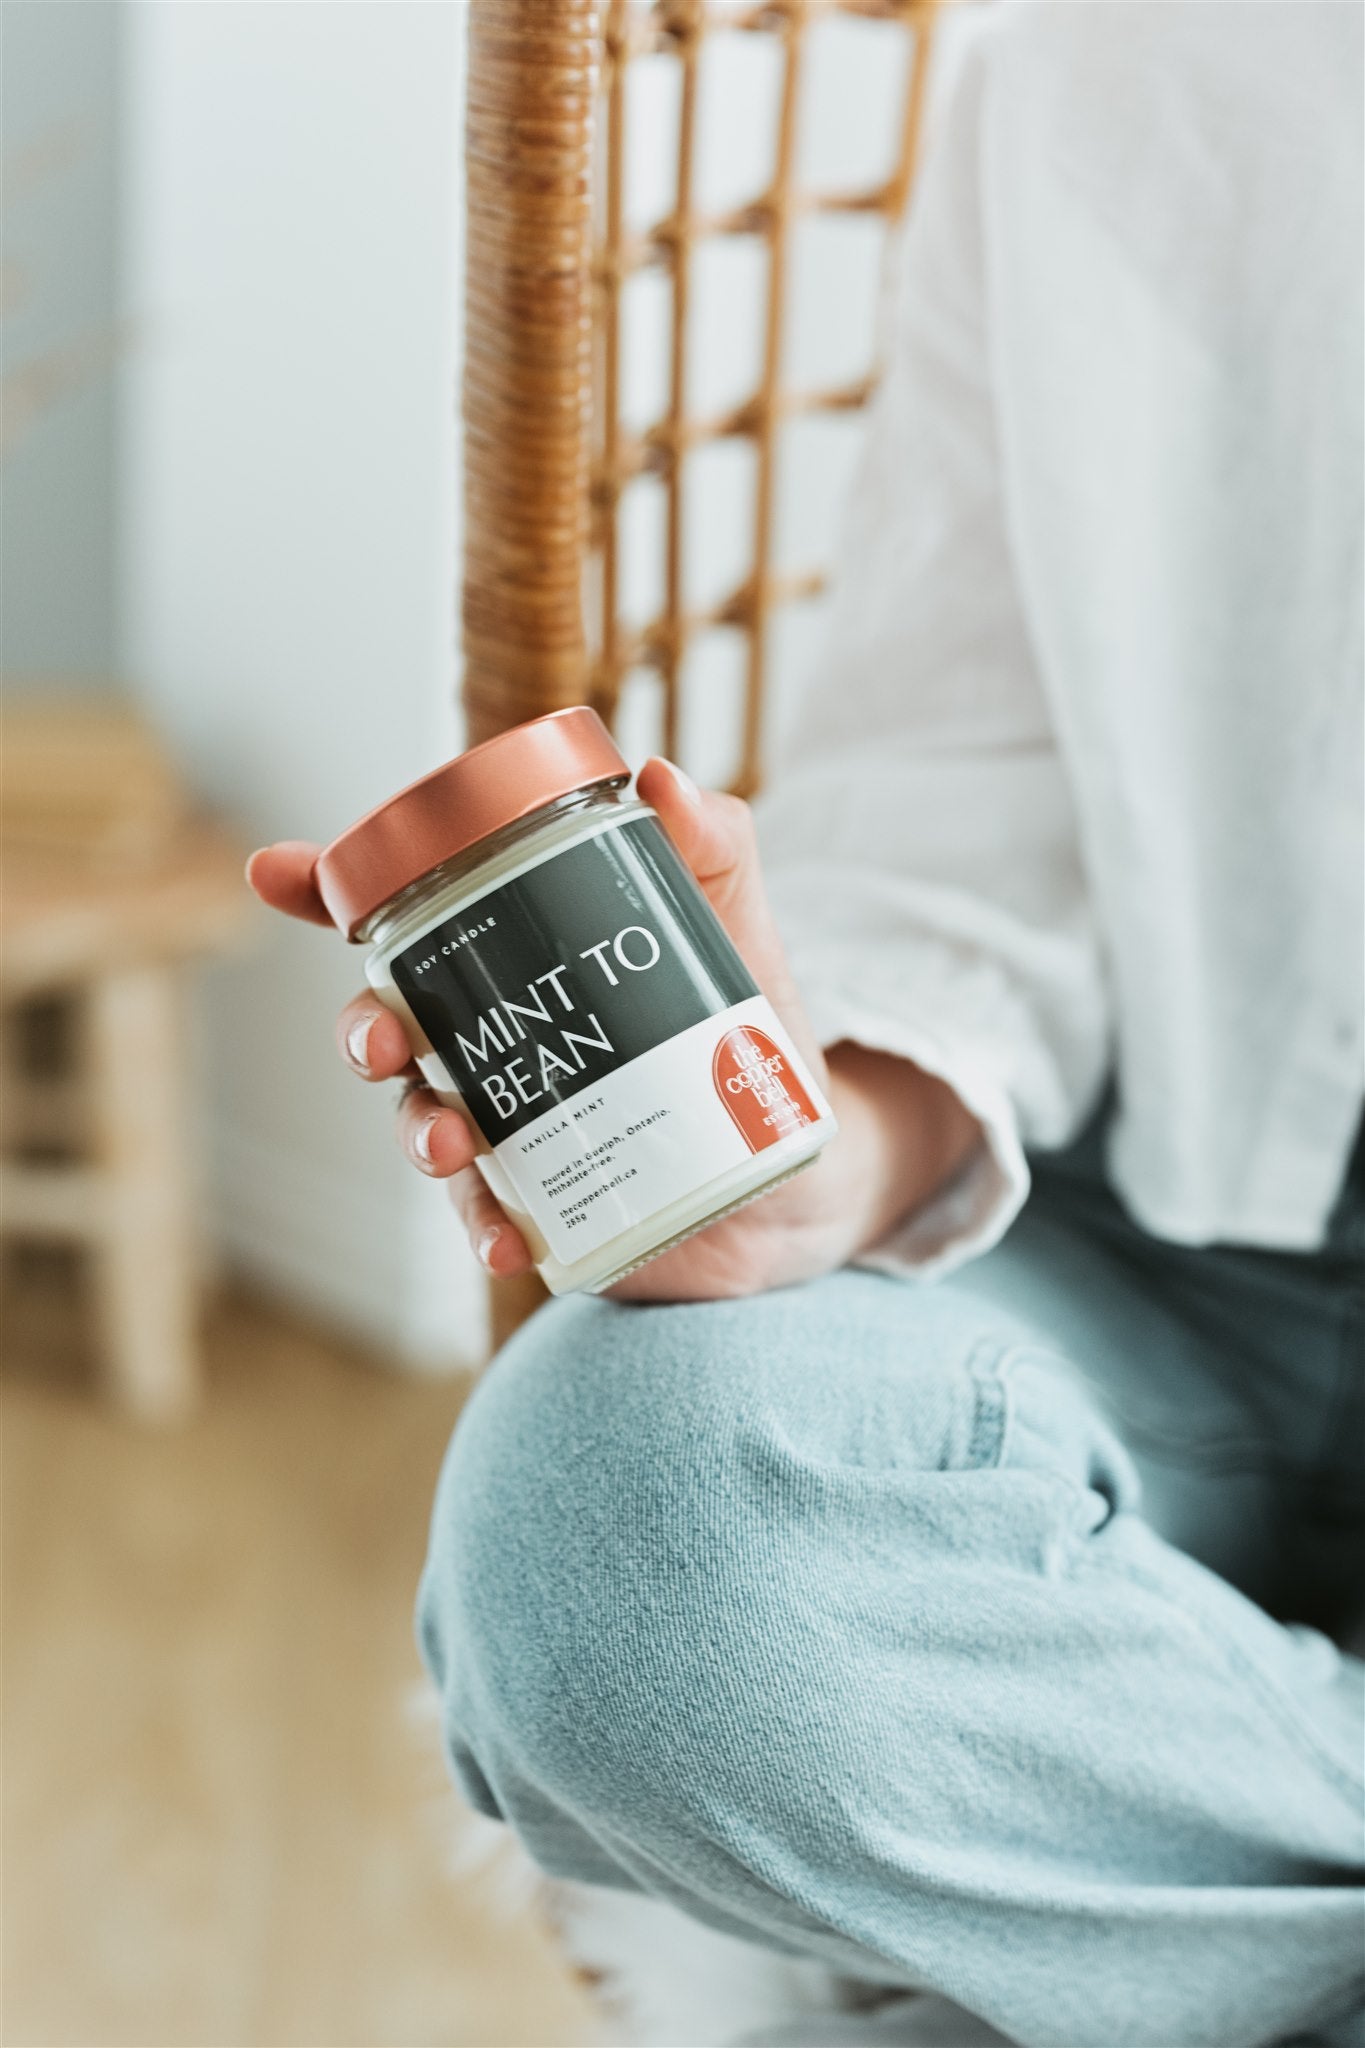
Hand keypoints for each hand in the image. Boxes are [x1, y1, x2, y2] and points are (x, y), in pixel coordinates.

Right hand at [247, 761, 980, 1301]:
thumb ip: (708, 842)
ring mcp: (508, 1126)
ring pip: (425, 1123)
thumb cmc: (748, 1019)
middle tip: (384, 1040)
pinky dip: (487, 1230)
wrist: (800, 1155)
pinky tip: (507, 1242)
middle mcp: (489, 1040)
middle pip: (391, 1025)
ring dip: (420, 1133)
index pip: (406, 917)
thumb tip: (661, 778)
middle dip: (364, 1029)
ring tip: (452, 1146)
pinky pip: (491, 1219)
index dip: (326, 891)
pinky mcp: (542, 1204)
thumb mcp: (731, 919)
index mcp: (512, 956)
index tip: (275, 870)